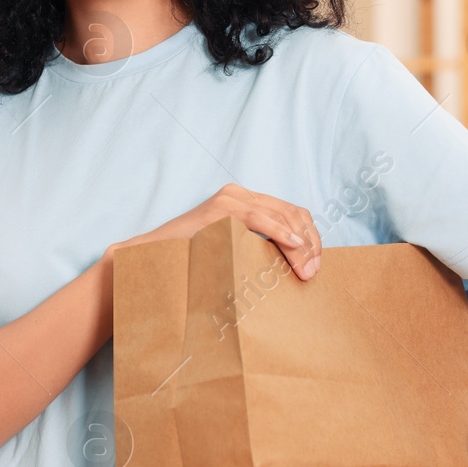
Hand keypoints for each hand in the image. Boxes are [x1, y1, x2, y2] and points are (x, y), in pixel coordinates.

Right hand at [109, 183, 322, 279]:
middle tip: (314, 271)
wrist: (151, 259)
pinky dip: (282, 233)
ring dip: (301, 244)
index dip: (311, 238)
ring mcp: (229, 199)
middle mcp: (239, 195)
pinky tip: (294, 247)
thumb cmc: (190, 263)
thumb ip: (257, 250)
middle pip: (293, 213)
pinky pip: (261, 219)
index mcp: (244, 202)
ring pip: (283, 216)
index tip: (315, 265)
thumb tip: (296, 268)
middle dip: (311, 243)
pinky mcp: (221, 209)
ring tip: (306, 269)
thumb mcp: (232, 253)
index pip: (292, 214)